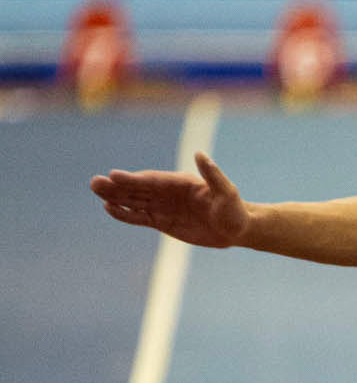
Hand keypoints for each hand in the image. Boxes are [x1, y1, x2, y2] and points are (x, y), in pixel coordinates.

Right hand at [90, 151, 248, 248]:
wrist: (237, 228)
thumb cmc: (235, 209)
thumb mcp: (226, 192)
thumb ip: (212, 174)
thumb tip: (200, 154)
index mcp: (180, 183)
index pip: (153, 180)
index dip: (134, 179)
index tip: (115, 175)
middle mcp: (168, 192)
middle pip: (138, 188)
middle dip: (117, 186)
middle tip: (94, 183)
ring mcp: (164, 206)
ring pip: (134, 201)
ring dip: (115, 197)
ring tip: (95, 191)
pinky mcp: (163, 221)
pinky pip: (140, 217)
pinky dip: (125, 213)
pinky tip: (109, 208)